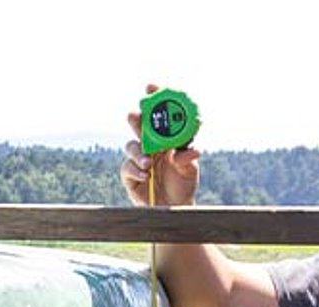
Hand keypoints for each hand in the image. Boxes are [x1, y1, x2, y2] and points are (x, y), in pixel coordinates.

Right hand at [121, 84, 202, 207]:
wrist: (175, 208)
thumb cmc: (184, 183)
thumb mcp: (191, 170)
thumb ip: (189, 159)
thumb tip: (191, 150)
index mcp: (166, 138)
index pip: (159, 113)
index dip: (154, 98)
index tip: (150, 87)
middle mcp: (150, 145)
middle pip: (139, 125)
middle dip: (136, 119)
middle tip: (135, 116)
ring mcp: (139, 159)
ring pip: (131, 146)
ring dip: (137, 151)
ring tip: (148, 161)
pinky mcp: (130, 176)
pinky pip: (127, 168)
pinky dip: (135, 170)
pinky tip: (146, 175)